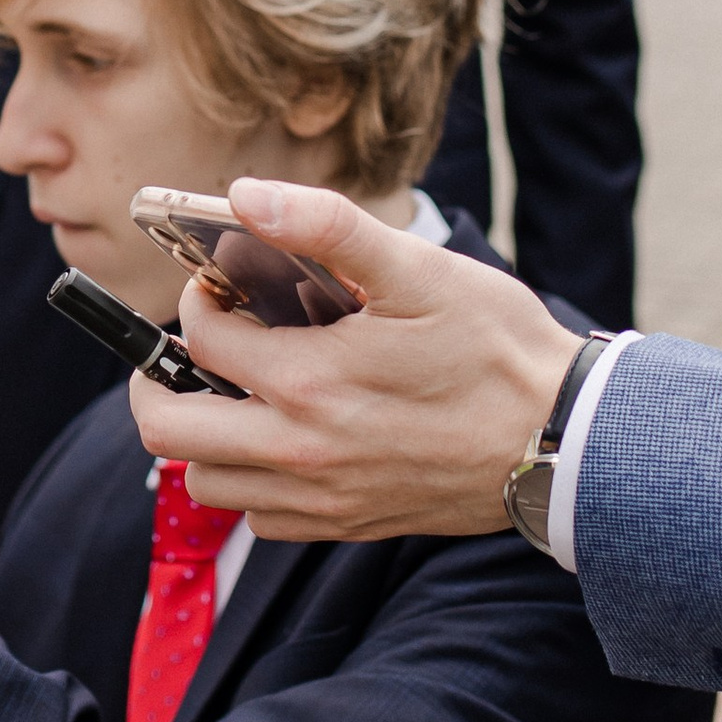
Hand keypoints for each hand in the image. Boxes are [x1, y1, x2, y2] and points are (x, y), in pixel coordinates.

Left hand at [145, 180, 582, 541]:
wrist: (562, 438)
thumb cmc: (496, 346)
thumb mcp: (418, 268)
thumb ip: (325, 225)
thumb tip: (243, 196)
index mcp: (308, 381)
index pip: (200, 338)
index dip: (200, 299)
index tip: (224, 284)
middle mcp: (301, 450)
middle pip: (169, 430)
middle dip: (159, 381)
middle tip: (192, 349)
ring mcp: (321, 496)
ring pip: (207, 480)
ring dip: (204, 433)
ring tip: (237, 391)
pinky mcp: (346, 524)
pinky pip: (260, 516)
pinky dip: (252, 478)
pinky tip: (285, 435)